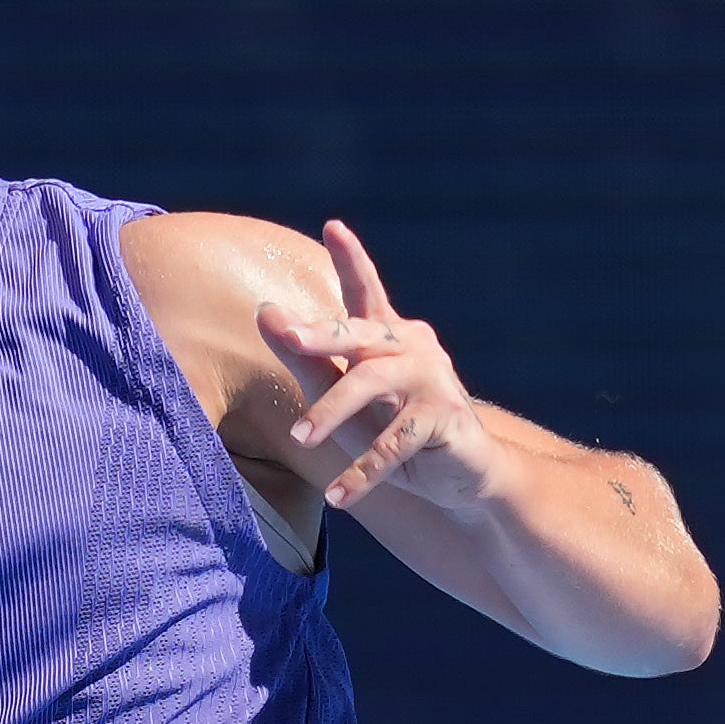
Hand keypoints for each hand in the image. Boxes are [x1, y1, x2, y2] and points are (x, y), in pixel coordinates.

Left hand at [262, 220, 493, 512]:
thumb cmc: (392, 434)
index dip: (352, 260)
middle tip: (288, 336)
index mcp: (387, 336)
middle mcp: (412, 346)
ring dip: (331, 413)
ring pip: (372, 383)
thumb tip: (265, 311)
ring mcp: (432, 377)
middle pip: (359, 334)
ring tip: (300, 440)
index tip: (334, 226)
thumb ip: (306, 361)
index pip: (365, 293)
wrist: (460, 479)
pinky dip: (364, 472)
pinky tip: (338, 496)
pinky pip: (396, 441)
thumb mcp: (342, 400)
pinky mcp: (444, 416)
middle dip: (321, 334)